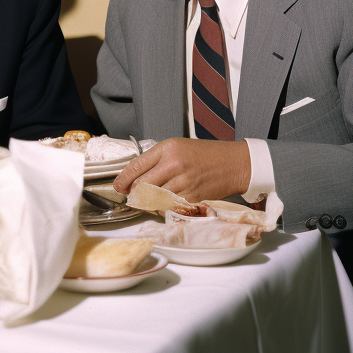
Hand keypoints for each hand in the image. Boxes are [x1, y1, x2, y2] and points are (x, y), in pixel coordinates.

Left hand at [111, 137, 250, 201]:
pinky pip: (169, 205)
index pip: (136, 166)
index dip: (123, 179)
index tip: (118, 186)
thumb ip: (157, 159)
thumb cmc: (206, 154)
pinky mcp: (191, 197)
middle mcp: (174, 165)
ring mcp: (183, 182)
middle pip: (141, 185)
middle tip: (131, 194)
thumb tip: (136, 176)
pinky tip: (167, 200)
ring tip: (149, 197)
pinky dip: (164, 205)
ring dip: (148, 200)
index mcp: (168, 149)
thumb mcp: (178, 147)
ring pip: (153, 198)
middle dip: (133, 192)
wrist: (234, 163)